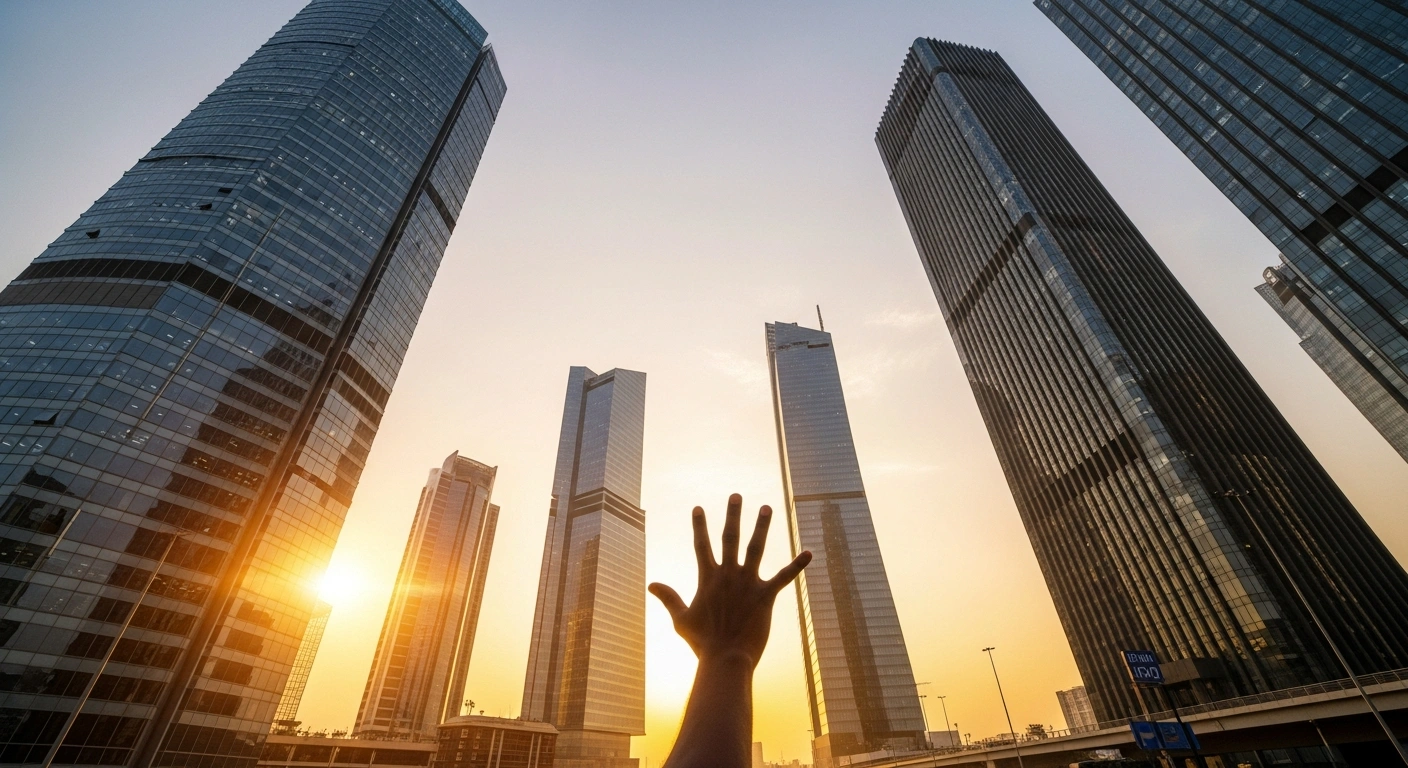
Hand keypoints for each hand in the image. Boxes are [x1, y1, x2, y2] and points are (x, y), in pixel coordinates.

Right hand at [649, 493, 811, 666]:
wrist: (725, 659)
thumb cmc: (702, 643)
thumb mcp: (681, 619)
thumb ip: (668, 598)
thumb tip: (651, 584)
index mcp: (708, 579)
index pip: (702, 545)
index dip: (700, 526)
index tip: (698, 507)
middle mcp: (728, 575)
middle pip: (730, 538)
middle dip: (733, 515)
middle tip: (736, 495)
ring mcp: (748, 584)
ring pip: (756, 548)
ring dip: (762, 527)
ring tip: (767, 508)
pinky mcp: (766, 596)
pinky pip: (785, 577)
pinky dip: (797, 565)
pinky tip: (809, 553)